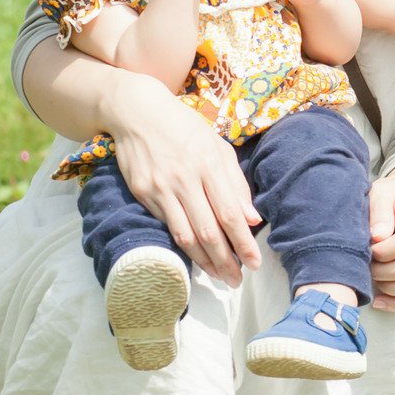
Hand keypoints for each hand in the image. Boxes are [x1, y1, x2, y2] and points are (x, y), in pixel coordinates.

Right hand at [102, 74, 261, 284]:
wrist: (138, 113)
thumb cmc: (186, 130)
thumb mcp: (218, 148)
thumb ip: (237, 184)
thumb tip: (253, 219)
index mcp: (210, 165)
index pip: (231, 214)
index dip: (244, 243)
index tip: (256, 262)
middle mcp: (185, 179)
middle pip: (209, 231)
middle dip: (226, 261)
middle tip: (238, 280)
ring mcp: (161, 189)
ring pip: (186, 236)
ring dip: (205, 262)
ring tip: (221, 277)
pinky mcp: (143, 194)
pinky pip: (167, 227)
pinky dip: (183, 247)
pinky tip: (197, 258)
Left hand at [367, 169, 394, 310]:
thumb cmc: (392, 198)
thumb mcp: (381, 192)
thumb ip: (378, 211)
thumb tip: (377, 238)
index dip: (385, 250)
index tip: (369, 248)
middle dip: (384, 272)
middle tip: (366, 265)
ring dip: (392, 289)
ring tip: (374, 279)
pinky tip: (379, 300)